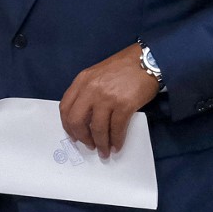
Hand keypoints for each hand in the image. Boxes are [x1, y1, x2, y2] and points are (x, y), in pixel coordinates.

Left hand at [59, 43, 160, 157]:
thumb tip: (85, 116)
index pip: (65, 107)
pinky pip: (116, 129)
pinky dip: (116, 141)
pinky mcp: (124, 105)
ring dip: (101, 144)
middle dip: (82, 137)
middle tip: (89, 145)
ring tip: (105, 151)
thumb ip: (88, 90)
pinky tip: (117, 145)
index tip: (73, 136)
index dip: (67, 125)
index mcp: (82, 80)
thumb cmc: (124, 67)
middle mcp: (91, 88)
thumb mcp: (98, 74)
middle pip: (77, 120)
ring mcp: (107, 97)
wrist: (147, 60)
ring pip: (97, 128)